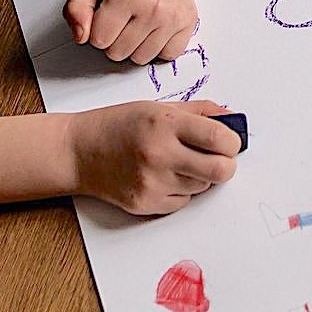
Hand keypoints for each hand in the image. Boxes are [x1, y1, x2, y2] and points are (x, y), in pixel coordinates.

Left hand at [65, 0, 197, 63]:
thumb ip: (76, 10)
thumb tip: (81, 38)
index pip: (99, 41)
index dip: (98, 29)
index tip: (106, 14)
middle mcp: (154, 6)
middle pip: (119, 53)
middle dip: (115, 38)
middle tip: (122, 16)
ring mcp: (173, 15)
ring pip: (141, 58)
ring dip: (135, 45)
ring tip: (137, 21)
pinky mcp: (188, 20)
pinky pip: (169, 55)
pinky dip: (159, 47)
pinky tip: (154, 28)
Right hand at [70, 100, 240, 215]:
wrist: (78, 151)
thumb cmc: (119, 125)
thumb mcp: (159, 107)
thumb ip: (201, 112)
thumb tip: (233, 120)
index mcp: (165, 124)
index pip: (220, 138)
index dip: (233, 142)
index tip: (230, 141)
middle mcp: (160, 154)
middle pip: (221, 171)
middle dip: (226, 164)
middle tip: (216, 157)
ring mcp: (152, 183)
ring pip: (203, 187)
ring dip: (200, 176)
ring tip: (178, 161)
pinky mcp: (145, 204)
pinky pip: (183, 201)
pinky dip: (181, 190)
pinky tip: (163, 175)